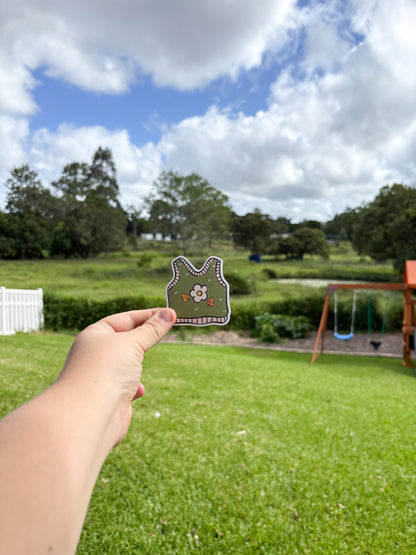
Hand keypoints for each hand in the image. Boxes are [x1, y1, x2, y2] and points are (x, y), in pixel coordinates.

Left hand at [57, 308, 175, 444]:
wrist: (88, 415)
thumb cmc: (106, 371)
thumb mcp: (133, 343)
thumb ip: (152, 329)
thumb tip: (169, 314)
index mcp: (95, 335)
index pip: (125, 318)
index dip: (148, 315)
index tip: (171, 313)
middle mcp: (96, 354)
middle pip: (126, 340)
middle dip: (144, 338)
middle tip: (169, 328)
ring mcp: (102, 376)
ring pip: (126, 365)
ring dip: (137, 365)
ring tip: (142, 365)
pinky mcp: (109, 398)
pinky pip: (127, 387)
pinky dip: (135, 387)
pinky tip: (137, 390)